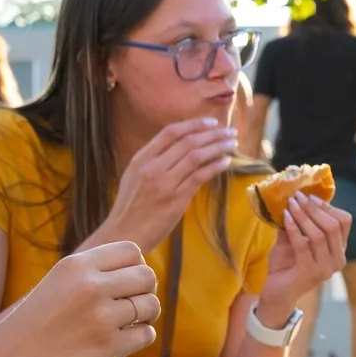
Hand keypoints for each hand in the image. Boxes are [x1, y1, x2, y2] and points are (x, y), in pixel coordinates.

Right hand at [0, 244, 159, 356]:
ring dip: (145, 317)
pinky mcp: (108, 347)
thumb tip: (143, 270)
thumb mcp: (56, 289)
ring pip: (152, 305)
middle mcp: (89, 286)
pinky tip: (117, 345)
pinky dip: (138, 339)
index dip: (135, 268)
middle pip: (148, 277)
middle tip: (127, 309)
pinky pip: (147, 334)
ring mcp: (100, 317)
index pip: (131, 251)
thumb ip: (91, 277)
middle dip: (144, 292)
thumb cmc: (31, 332)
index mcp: (74, 266)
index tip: (123, 286)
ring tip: (123, 327)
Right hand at [97, 118, 237, 251]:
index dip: (194, 124)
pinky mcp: (176, 199)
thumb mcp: (134, 177)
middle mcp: (151, 167)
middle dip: (213, 134)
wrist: (123, 234)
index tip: (212, 122)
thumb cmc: (131, 207)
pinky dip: (215, 166)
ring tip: (232, 143)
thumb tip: (180, 146)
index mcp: (140, 159)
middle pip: (188, 142)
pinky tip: (226, 161)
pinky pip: (200, 176)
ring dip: (218, 147)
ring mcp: (164, 183)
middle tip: (230, 131)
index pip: (170, 133)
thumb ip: (153, 161)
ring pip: (196, 156)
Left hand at [256, 193, 349, 321]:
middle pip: (334, 226)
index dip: (328, 207)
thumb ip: (298, 224)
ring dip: (303, 217)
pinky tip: (285, 218)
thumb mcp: (293, 241)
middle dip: (314, 209)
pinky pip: (304, 245)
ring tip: (290, 205)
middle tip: (298, 197)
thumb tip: (294, 199)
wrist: (276, 294)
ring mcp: (326, 268)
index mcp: (339, 250)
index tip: (309, 196)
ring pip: (320, 234)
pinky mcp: (311, 273)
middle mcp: (338, 259)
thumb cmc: (286, 267)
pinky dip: (294, 229)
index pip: (344, 222)